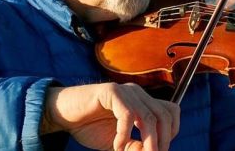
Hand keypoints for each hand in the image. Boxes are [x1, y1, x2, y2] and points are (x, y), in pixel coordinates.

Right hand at [41, 82, 179, 150]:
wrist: (62, 113)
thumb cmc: (90, 125)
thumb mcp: (118, 141)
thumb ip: (135, 145)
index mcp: (143, 101)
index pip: (171, 111)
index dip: (172, 132)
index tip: (160, 150)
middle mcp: (138, 93)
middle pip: (164, 115)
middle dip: (162, 140)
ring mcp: (125, 91)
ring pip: (148, 116)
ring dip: (148, 141)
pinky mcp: (111, 91)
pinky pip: (126, 114)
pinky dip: (124, 133)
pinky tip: (116, 145)